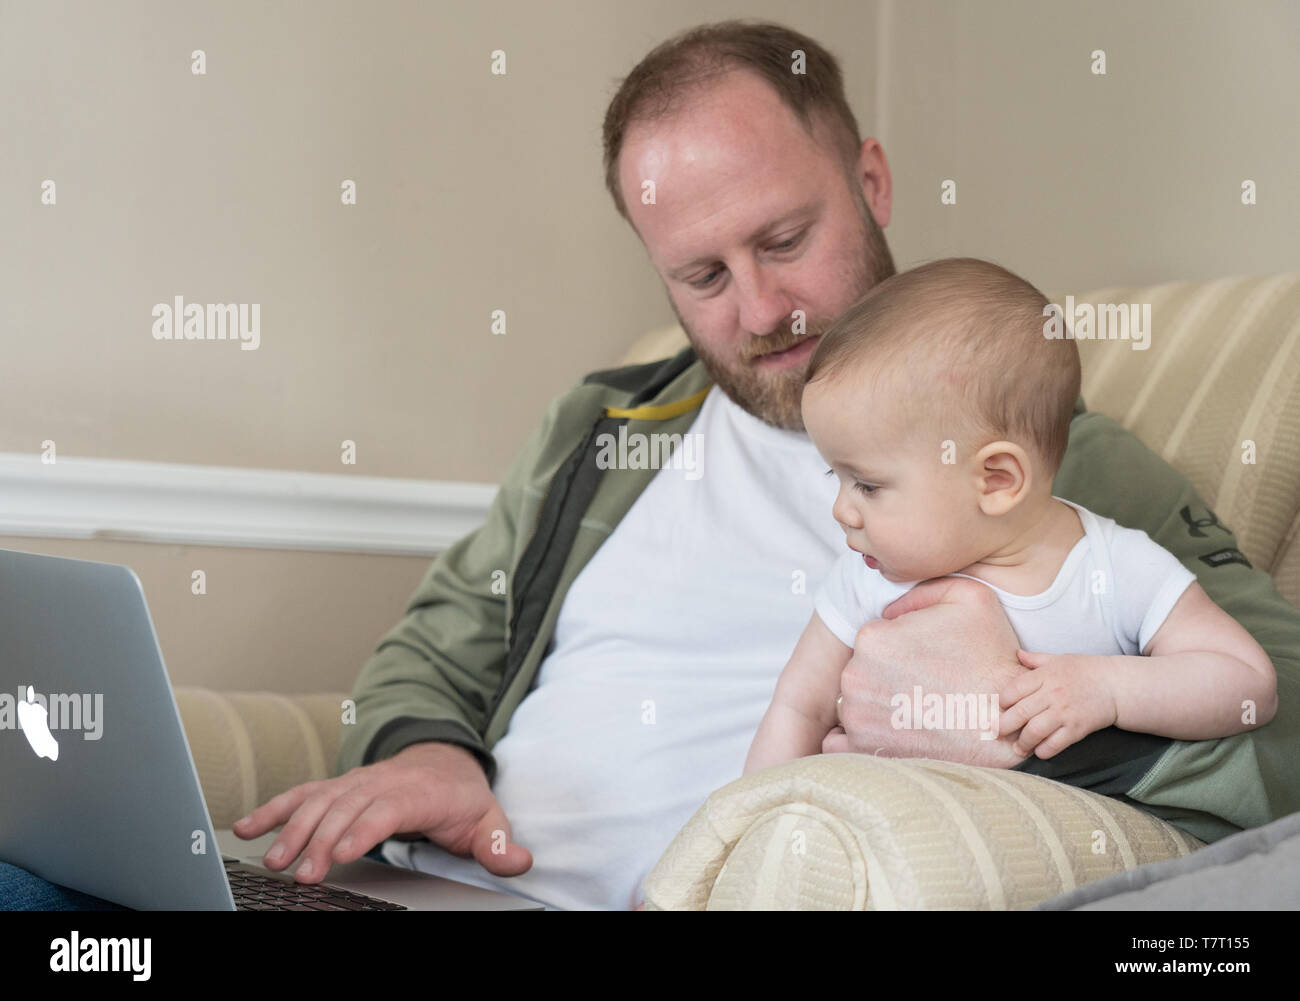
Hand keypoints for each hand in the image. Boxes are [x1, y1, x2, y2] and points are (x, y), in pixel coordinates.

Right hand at [231, 741, 532, 883]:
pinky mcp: (335, 787)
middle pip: (346, 809)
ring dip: (292, 829)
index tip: (344, 853)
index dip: (364, 829)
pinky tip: (246, 828)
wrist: (442, 758)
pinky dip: (272, 809)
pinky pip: (301, 794)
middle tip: (304, 874)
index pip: (387, 808)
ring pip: (318, 801)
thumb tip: (519, 860)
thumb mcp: (487, 817)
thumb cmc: (460, 794)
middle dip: (321, 840)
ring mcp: (354, 783)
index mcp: (418, 790)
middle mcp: (380, 782)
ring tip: (273, 860)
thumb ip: (498, 842)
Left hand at [822, 577, 1028, 767]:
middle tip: (922, 686)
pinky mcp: (861, 747)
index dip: (901, 647)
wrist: (1002, 724)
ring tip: (915, 710)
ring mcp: (856, 714)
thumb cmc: (991, 660)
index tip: (925, 660)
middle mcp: (854, 675)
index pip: (874, 638)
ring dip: (876, 704)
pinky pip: (842, 739)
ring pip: (855, 701)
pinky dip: (860, 735)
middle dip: (886, 675)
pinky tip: (889, 732)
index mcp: (872, 638)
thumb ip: (923, 589)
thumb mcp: (970, 597)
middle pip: (862, 669)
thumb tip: (890, 610)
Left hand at [998, 649, 1118, 757]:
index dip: (1003, 701)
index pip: (1014, 690)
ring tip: (1018, 748)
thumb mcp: (1059, 659)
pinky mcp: (1077, 728)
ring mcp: (1065, 712)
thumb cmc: (1086, 670)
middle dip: (1004, 725)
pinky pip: (1055, 744)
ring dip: (1023, 742)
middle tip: (997, 733)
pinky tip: (1039, 751)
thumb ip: (1036, 659)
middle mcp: (1052, 694)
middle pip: (1020, 713)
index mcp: (1045, 676)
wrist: (1117, 685)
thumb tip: (1016, 654)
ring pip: (1035, 731)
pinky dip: (1044, 750)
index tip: (1000, 708)